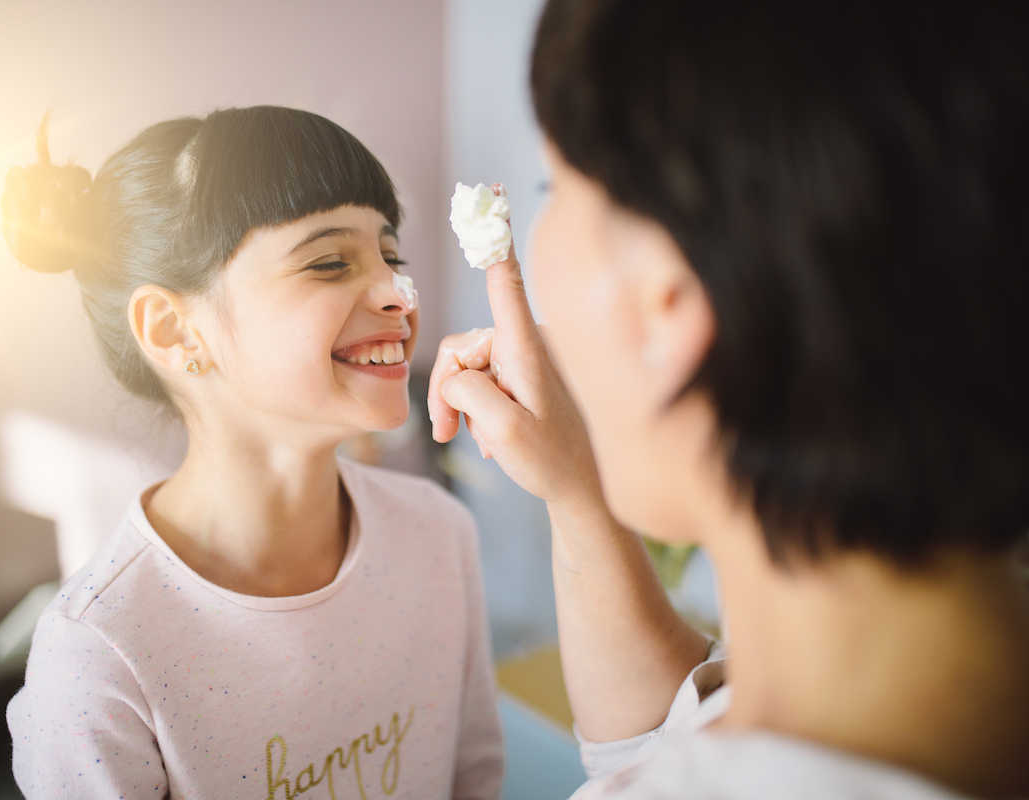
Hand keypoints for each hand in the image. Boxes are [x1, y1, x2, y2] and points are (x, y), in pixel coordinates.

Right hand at [427, 198, 600, 509]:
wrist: (581, 491)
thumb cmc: (550, 461)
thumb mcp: (501, 430)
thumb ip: (465, 390)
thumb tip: (453, 374)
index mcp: (529, 348)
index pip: (507, 284)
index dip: (494, 241)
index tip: (490, 198)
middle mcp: (528, 343)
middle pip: (462, 346)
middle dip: (449, 390)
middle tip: (447, 434)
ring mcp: (527, 357)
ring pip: (467, 366)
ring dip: (462, 405)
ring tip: (477, 441)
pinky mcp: (525, 372)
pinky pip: (482, 378)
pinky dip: (477, 407)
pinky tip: (492, 436)